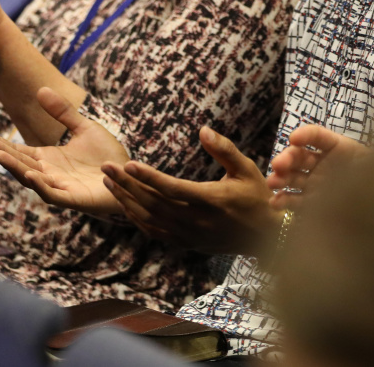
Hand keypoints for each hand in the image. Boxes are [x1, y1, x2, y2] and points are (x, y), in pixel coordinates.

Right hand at [0, 87, 128, 217]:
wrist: (131, 176)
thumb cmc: (107, 156)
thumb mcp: (84, 128)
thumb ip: (63, 112)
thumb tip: (41, 89)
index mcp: (49, 159)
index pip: (19, 151)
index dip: (0, 143)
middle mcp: (50, 174)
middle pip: (19, 164)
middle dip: (0, 152)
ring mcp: (60, 187)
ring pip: (31, 179)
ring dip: (14, 167)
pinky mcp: (74, 199)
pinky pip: (53, 194)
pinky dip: (41, 185)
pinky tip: (30, 174)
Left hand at [102, 128, 276, 254]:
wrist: (266, 236)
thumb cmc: (257, 197)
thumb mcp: (246, 169)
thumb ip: (224, 150)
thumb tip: (203, 130)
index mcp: (210, 200)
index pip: (171, 188)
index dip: (148, 177)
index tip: (128, 165)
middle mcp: (196, 221)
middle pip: (153, 203)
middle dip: (127, 185)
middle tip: (107, 168)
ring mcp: (189, 235)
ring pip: (149, 219)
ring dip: (126, 201)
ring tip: (109, 183)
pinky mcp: (186, 244)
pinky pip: (154, 232)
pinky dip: (136, 219)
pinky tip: (125, 205)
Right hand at [266, 108, 373, 209]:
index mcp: (339, 147)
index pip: (318, 136)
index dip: (306, 134)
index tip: (295, 137)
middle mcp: (323, 164)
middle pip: (300, 156)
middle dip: (287, 158)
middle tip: (278, 165)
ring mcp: (316, 184)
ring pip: (293, 177)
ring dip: (281, 178)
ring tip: (273, 183)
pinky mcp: (313, 204)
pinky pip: (296, 201)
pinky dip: (284, 201)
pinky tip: (276, 203)